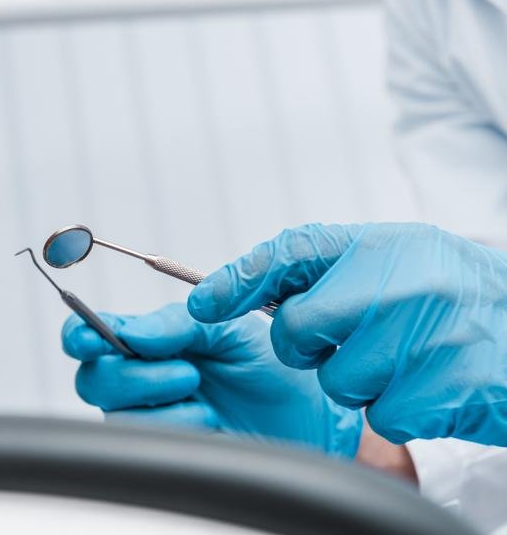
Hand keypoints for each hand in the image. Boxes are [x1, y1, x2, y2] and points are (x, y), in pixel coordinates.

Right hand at [61, 305, 361, 456]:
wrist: (312, 416)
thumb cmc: (271, 369)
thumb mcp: (228, 330)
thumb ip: (175, 324)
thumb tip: (130, 332)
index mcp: (148, 342)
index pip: (92, 336)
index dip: (79, 335)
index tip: (86, 338)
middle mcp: (141, 382)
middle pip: (94, 379)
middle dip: (133, 373)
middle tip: (186, 371)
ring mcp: (151, 419)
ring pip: (117, 415)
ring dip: (160, 402)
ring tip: (203, 395)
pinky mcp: (167, 454)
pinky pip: (145, 445)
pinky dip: (178, 427)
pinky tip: (209, 421)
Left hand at [187, 222, 506, 444]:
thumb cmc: (461, 298)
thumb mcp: (403, 259)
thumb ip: (336, 269)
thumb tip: (248, 288)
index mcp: (384, 245)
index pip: (291, 251)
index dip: (237, 278)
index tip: (201, 304)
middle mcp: (401, 283)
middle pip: (297, 329)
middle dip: (308, 346)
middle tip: (348, 342)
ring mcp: (424, 336)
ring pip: (338, 380)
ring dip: (363, 382)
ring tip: (410, 360)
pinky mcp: (445, 388)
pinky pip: (383, 416)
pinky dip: (401, 411)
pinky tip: (434, 386)